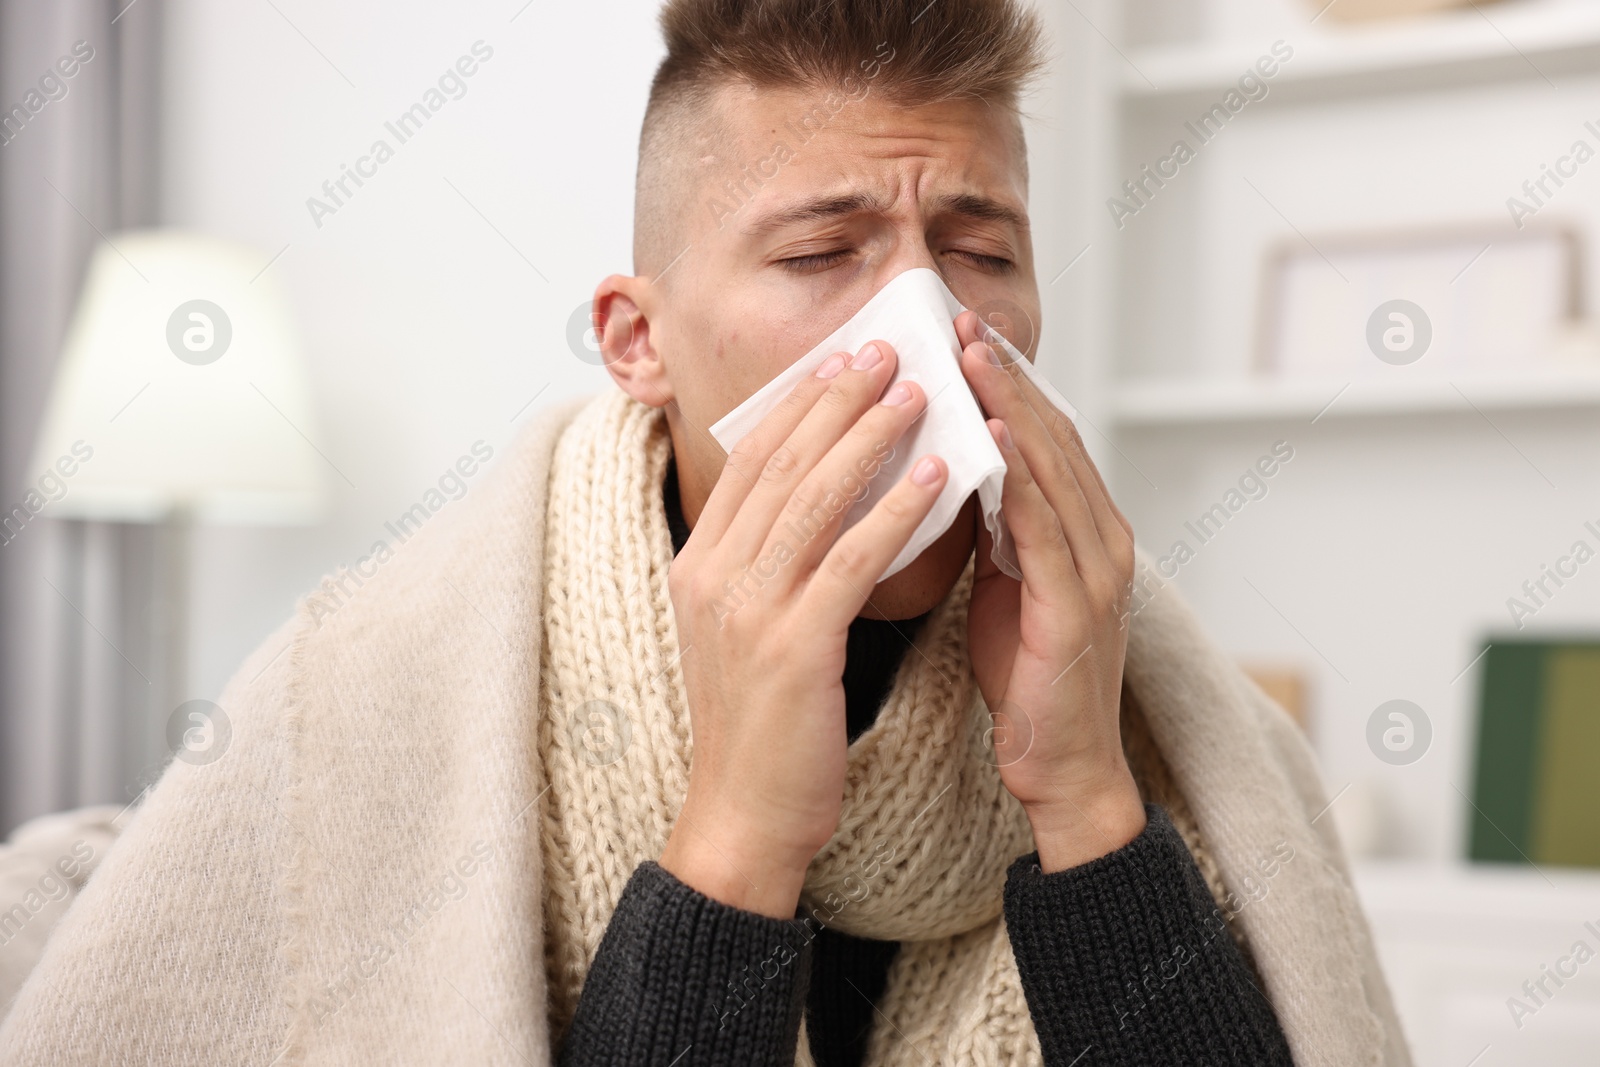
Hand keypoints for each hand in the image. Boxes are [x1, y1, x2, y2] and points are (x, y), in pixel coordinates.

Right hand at [659, 340, 947, 916]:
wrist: (744, 813)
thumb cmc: (760, 724)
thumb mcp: (746, 627)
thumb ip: (767, 561)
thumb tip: (816, 498)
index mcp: (699, 564)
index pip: (750, 461)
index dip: (799, 405)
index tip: (843, 361)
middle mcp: (713, 575)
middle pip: (781, 463)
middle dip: (838, 399)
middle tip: (889, 350)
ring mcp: (746, 609)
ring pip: (814, 499)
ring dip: (871, 438)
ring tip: (920, 393)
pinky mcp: (791, 646)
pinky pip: (849, 560)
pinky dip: (894, 511)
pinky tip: (935, 479)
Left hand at [954, 311, 1145, 872]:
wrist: (1062, 768)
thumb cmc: (1029, 679)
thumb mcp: (1007, 584)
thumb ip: (996, 526)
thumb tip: (954, 468)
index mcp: (1086, 530)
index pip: (1046, 435)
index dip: (1006, 381)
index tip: (960, 333)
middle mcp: (1103, 538)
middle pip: (1054, 435)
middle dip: (1006, 375)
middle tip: (959, 320)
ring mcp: (1098, 569)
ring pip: (1054, 468)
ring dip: (1011, 407)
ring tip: (970, 355)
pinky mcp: (1079, 606)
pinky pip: (1046, 528)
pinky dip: (1021, 477)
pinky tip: (991, 437)